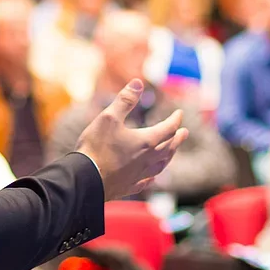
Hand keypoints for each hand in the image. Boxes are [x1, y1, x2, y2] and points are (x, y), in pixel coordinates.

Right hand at [76, 79, 188, 199]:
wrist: (85, 179)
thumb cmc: (96, 147)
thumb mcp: (109, 117)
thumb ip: (125, 100)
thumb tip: (138, 82)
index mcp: (145, 141)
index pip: (167, 129)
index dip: (175, 120)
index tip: (179, 113)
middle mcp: (146, 160)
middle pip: (168, 148)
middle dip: (177, 139)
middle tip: (184, 133)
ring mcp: (138, 175)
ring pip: (160, 166)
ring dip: (169, 157)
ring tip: (172, 153)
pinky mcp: (128, 187)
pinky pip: (146, 182)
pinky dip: (152, 177)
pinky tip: (152, 177)